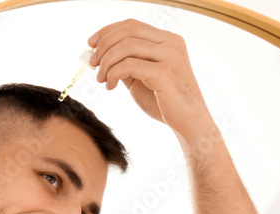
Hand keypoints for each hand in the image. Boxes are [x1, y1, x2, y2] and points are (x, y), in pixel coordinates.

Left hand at [88, 19, 212, 141]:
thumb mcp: (141, 78)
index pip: (132, 25)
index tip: (90, 44)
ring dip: (106, 62)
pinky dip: (113, 74)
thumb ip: (125, 63)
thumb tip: (97, 53)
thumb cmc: (165, 102)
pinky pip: (129, 65)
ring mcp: (170, 56)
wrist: (189, 123)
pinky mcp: (165, 73)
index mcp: (168, 40)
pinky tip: (110, 86)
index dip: (108, 31)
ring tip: (101, 79)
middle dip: (104, 45)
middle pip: (128, 31)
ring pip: (126, 46)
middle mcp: (171, 43)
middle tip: (92, 63)